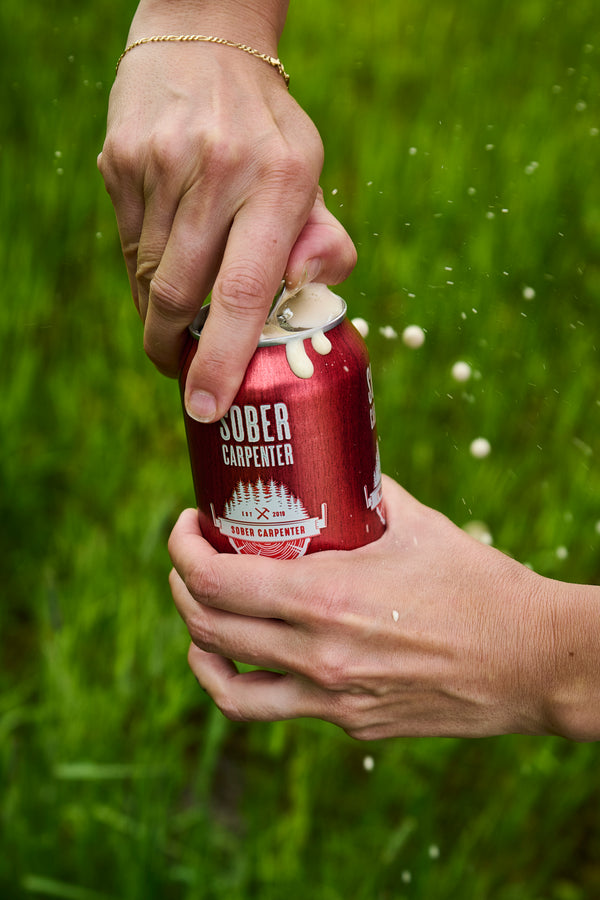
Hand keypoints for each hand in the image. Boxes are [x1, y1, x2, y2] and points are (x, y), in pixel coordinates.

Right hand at [98, 4, 355, 421]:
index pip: (245, 291)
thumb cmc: (268, 134)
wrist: (203, 48)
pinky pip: (127, 246)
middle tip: (185, 373)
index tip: (208, 405)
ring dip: (161, 312)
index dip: (222, 359)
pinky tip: (166, 258)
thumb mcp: (312, 178)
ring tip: (180, 313)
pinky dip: (145, 273)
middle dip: (176, 350)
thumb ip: (326, 245)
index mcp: (279, 181)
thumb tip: (304, 295)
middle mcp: (216, 172)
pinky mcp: (120, 163)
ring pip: (147, 277)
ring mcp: (159, 165)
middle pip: (181, 295)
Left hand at [168, 475, 599, 740]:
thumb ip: (363, 493)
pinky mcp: (349, 723)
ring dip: (198, 643)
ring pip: (225, 684)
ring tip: (201, 614)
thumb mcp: (415, 524)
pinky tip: (247, 657)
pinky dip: (243, 679)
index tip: (188, 525)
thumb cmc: (478, 585)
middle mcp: (318, 656)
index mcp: (327, 599)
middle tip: (192, 556)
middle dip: (182, 586)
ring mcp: (331, 699)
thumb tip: (333, 466)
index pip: (215, 581)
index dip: (182, 550)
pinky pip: (274, 706)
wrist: (530, 661)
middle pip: (207, 628)